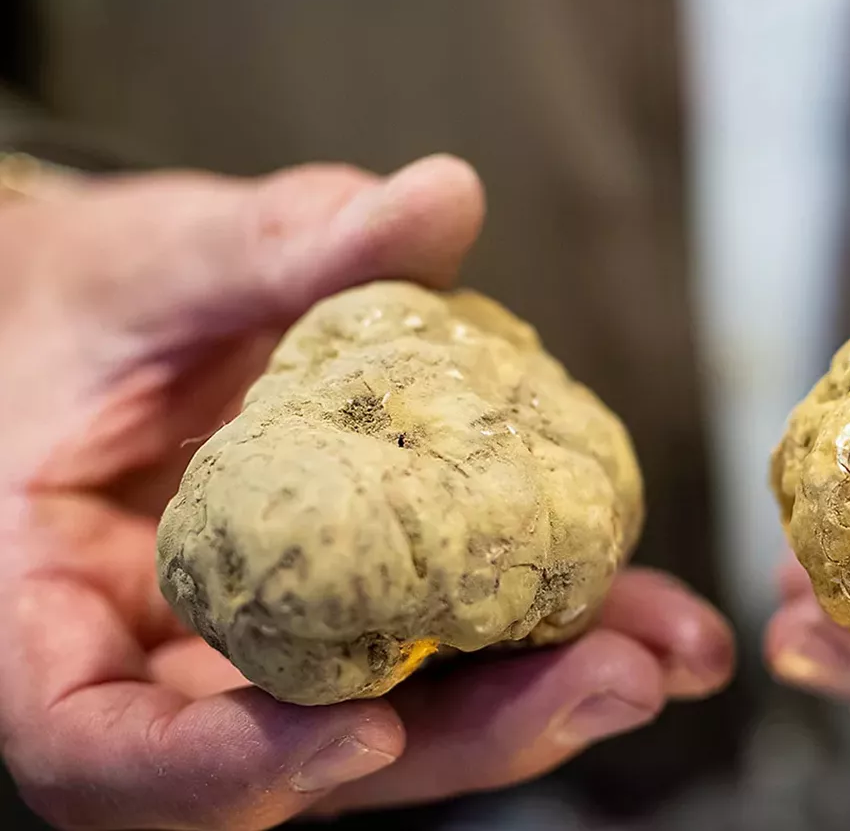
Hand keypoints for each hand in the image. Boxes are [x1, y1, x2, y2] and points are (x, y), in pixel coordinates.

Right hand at [0, 159, 733, 829]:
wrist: (88, 322)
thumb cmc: (82, 302)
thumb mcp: (161, 265)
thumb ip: (280, 247)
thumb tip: (438, 198)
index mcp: (47, 610)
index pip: (101, 749)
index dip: (224, 769)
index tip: (368, 730)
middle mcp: (156, 666)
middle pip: (297, 763)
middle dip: (468, 739)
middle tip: (619, 681)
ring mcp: (262, 658)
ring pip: (392, 732)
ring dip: (537, 703)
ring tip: (669, 648)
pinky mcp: (346, 627)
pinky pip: (435, 661)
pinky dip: (537, 642)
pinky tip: (644, 606)